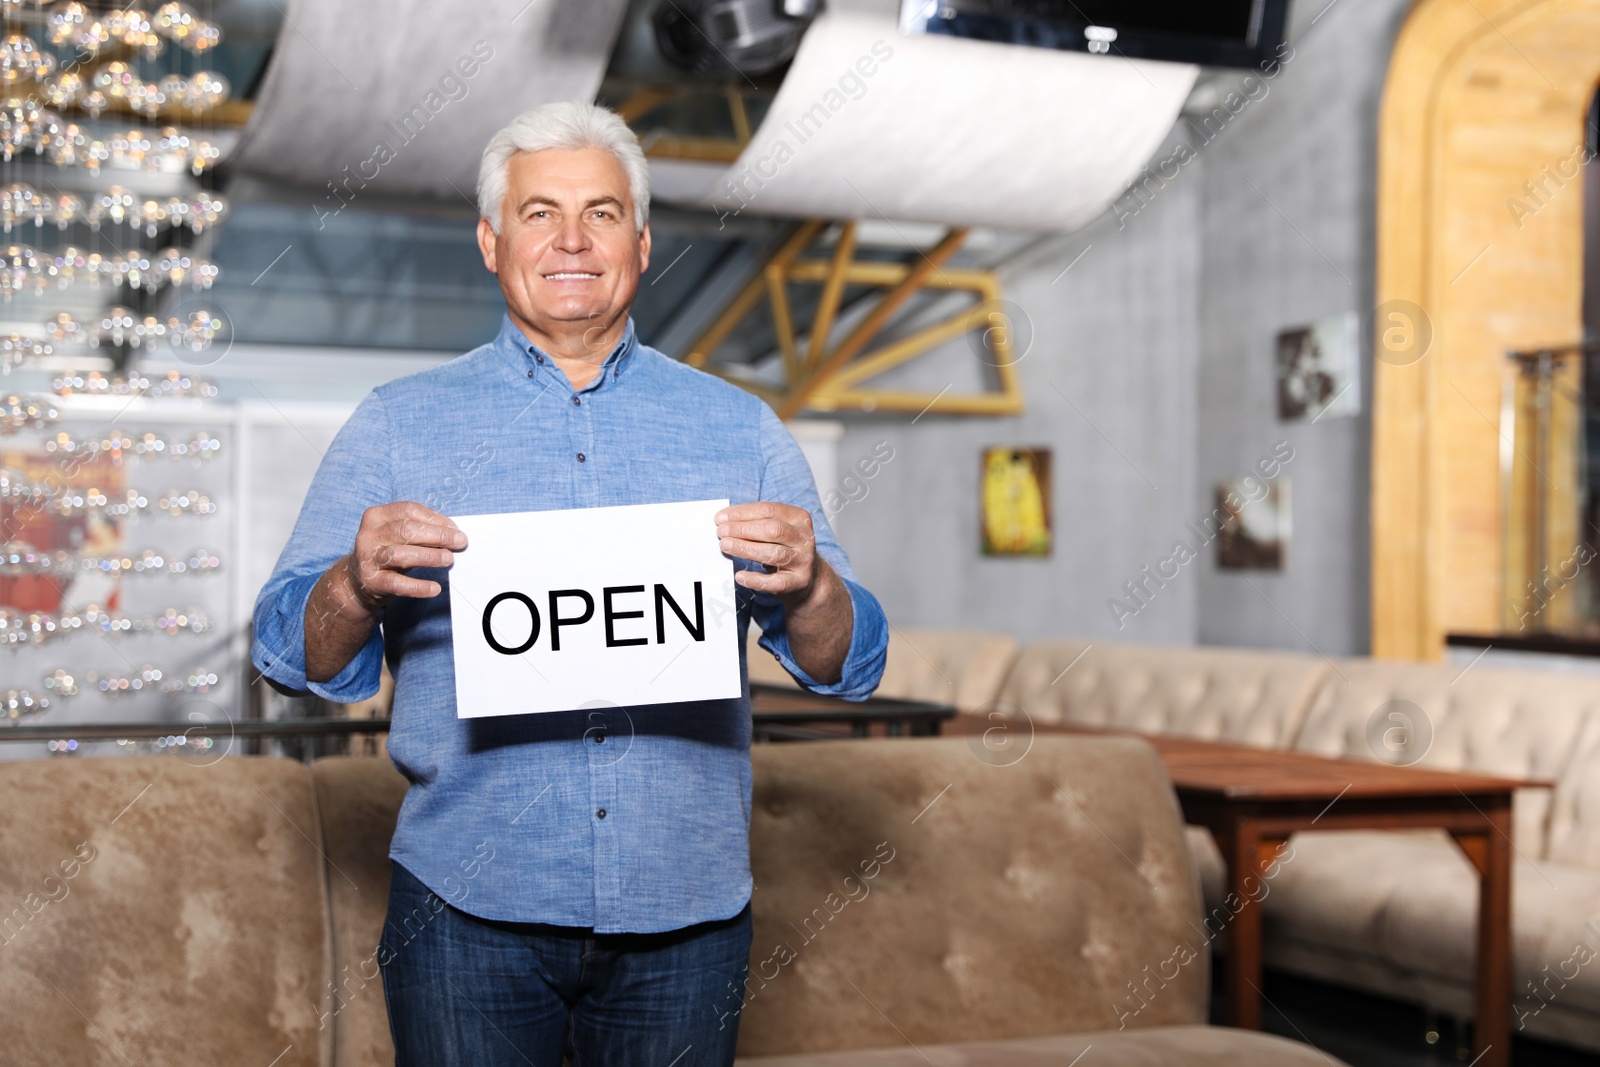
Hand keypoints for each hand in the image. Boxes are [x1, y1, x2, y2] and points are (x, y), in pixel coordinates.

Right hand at [344, 501, 467, 610]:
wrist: (358, 580)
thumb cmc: (387, 552)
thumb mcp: (398, 536)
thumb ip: (421, 530)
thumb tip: (453, 533)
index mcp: (377, 516)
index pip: (409, 510)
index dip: (435, 519)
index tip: (454, 529)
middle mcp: (369, 535)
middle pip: (406, 530)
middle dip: (437, 535)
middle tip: (459, 542)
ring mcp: (368, 558)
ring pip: (400, 554)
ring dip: (429, 556)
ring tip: (448, 559)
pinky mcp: (371, 581)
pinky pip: (397, 584)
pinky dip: (418, 587)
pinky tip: (434, 588)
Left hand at [715, 501, 825, 603]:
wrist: (809, 579)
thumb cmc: (786, 549)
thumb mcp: (779, 531)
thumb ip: (757, 523)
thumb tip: (726, 521)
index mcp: (799, 518)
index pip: (769, 510)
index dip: (743, 513)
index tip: (721, 518)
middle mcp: (804, 538)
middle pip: (772, 530)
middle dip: (743, 529)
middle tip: (721, 532)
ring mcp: (803, 561)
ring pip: (773, 553)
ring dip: (745, 549)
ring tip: (725, 546)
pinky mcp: (798, 582)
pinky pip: (775, 582)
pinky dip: (755, 579)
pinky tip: (740, 576)